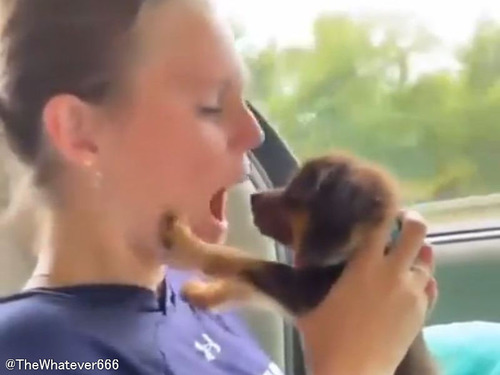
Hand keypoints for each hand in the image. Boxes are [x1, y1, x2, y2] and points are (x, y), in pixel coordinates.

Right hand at [296, 211, 437, 374]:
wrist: (353, 370)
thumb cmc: (327, 336)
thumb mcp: (311, 303)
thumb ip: (310, 281)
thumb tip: (297, 265)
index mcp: (364, 265)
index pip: (379, 225)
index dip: (382, 211)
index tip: (379, 206)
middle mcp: (393, 272)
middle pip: (416, 233)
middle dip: (411, 220)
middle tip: (402, 221)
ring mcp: (411, 292)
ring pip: (427, 260)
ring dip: (419, 252)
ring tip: (409, 251)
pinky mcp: (421, 312)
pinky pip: (431, 286)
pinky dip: (425, 278)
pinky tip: (417, 279)